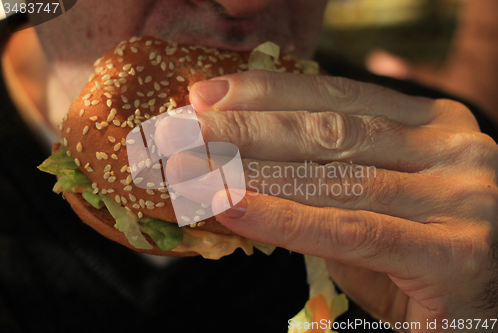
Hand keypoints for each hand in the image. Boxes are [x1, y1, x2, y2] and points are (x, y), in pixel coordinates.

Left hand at [159, 70, 497, 331]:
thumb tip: (243, 161)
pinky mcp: (456, 250)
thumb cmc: (421, 259)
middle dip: (246, 128)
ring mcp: (463, 197)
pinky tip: (229, 203)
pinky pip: (349, 230)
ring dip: (250, 170)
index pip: (337, 98)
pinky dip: (281, 217)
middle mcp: (456, 150)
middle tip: (183, 128)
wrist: (485, 315)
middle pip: (329, 131)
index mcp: (436, 126)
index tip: (208, 95)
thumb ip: (326, 178)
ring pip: (334, 176)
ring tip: (190, 166)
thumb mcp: (374, 205)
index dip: (266, 94)